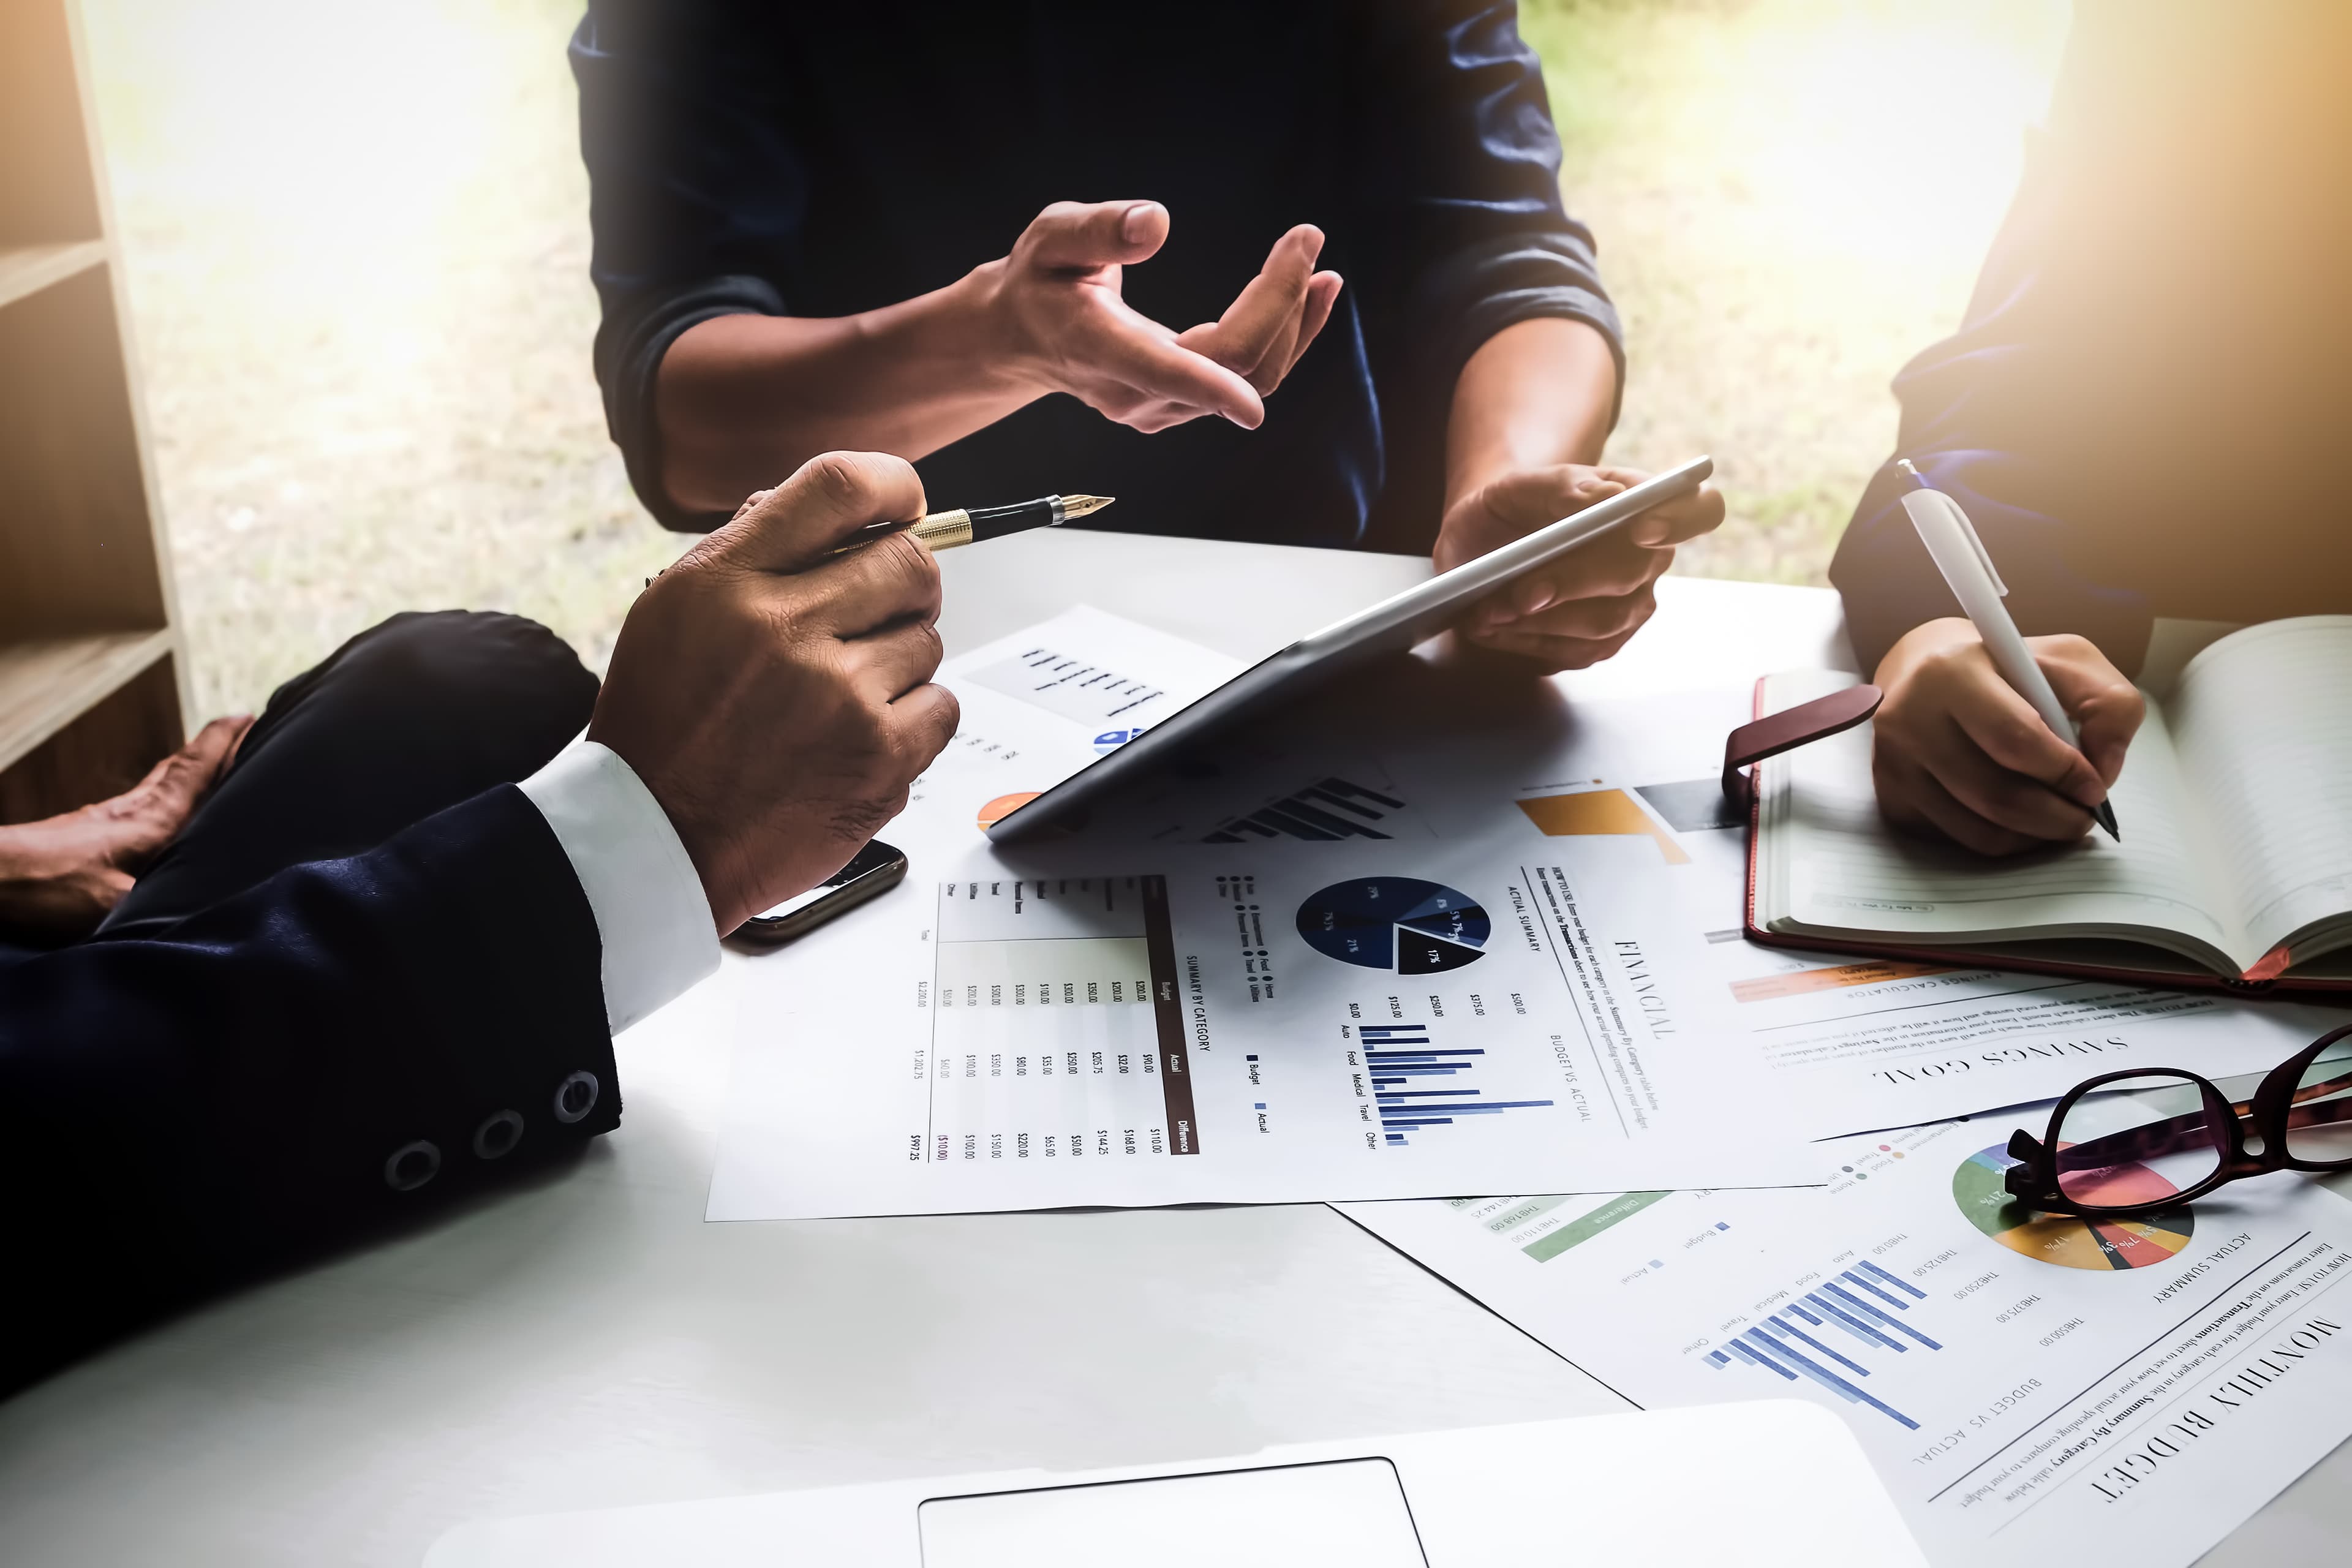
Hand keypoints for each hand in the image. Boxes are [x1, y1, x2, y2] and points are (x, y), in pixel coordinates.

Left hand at [0, 714, 251, 938]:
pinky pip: (139, 805)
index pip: (195, 769)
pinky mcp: (85, 835)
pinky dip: (162, 795)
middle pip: (179, 768)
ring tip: (210, 767)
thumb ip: (165, 900)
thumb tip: (209, 905)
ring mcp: (105, 820)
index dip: (224, 742)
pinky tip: (159, 814)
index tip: (248, 715)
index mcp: (151, 820)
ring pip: (158, 785)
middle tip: (238, 729)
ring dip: (188, 771)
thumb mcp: (118, 903)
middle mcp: (132, 811)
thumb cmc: (50, 887)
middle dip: (212, 748)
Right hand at [589, 452, 960, 933]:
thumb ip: (752, 552)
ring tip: (840, 697)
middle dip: (905, 583)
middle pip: (908, 562)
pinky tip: (860, 736)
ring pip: (927, 639)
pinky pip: (941, 705)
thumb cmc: (665, 728)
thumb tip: (834, 513)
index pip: (838, 487)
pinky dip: (913, 720)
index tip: (905, 503)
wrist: (655, 838)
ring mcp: (838, 695)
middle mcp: (784, 628)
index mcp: (728, 581)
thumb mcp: (675, 611)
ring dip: (898, 661)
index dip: (892, 487)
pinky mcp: (879, 757)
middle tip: (878, 614)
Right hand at [986, 200, 1342, 433]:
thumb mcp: (1052, 238)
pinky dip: (1284, 337)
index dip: (1220, 379)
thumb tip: (1157, 222)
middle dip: (1282, 303)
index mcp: (1102, 348)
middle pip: (1233, 365)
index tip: (1263, 372)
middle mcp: (1135, 392)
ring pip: (1251, 378)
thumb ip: (1099, 229)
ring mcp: (1161, 408)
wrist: (1025, 338)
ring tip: (1321, 269)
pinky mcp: (1181, 406)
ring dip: (1295, 323)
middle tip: (1307, 237)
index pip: (1169, 371)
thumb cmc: (1040, 280)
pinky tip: (1308, 295)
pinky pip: (1248, 379)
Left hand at [1437, 463, 1724, 671]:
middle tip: (1521, 593)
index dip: (1680, 520)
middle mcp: (1650, 557)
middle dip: (1572, 583)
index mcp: (1643, 503)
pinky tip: (1495, 627)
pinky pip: (1577, 652)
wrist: (1484, 546)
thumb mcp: (1518, 486)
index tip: (1642, 528)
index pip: (1698, 509)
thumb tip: (1600, 500)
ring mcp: (1631, 605)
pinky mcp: (1603, 643)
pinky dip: (1530, 642)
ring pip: (1604, 622)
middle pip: (1634, 574)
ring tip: (1490, 610)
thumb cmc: (1510, 509)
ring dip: (1542, 620)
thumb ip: (1560, 486)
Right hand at [1870, 618, 2143, 854]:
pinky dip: (2001, 840)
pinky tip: (2019, 821)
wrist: (1922, 670)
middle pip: (1996, 795)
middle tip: (2084, 819)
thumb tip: (2103, 769)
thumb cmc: (2005, 667)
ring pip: (1978, 829)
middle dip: (2056, 817)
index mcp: (1952, 671)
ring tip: (2058, 821)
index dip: (2065, 773)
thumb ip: (2108, 704)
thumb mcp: (2068, 661)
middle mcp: (1910, 716)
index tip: (2095, 789)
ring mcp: (1894, 761)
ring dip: (2033, 837)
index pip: (2015, 738)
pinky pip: (1957, 839)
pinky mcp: (1890, 794)